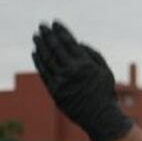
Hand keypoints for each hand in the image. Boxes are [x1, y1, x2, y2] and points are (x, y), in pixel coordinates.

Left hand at [31, 21, 133, 140]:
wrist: (100, 117)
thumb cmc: (104, 93)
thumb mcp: (105, 71)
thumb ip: (93, 55)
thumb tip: (77, 43)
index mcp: (85, 64)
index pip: (68, 42)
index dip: (60, 31)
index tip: (55, 23)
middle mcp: (71, 71)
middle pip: (55, 48)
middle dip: (48, 35)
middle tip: (42, 26)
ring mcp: (61, 81)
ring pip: (47, 59)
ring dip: (40, 46)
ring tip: (37, 37)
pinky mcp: (54, 91)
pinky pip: (43, 72)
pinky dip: (38, 61)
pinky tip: (35, 53)